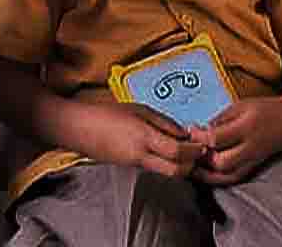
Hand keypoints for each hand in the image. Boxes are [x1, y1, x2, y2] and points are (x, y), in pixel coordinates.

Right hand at [78, 103, 204, 177]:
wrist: (79, 129)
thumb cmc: (106, 113)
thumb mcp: (138, 109)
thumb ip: (163, 122)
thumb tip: (184, 133)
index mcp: (143, 137)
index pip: (177, 152)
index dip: (194, 150)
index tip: (202, 142)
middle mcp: (141, 155)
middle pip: (176, 171)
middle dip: (192, 164)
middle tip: (199, 150)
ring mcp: (135, 164)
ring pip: (167, 172)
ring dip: (181, 165)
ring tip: (186, 148)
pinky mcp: (131, 167)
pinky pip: (156, 168)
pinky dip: (168, 163)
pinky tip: (168, 149)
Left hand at [189, 96, 281, 183]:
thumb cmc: (264, 109)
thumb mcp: (241, 106)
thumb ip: (221, 119)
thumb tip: (200, 132)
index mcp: (246, 127)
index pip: (217, 138)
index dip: (199, 136)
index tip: (190, 130)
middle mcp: (250, 148)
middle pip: (221, 163)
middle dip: (202, 157)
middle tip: (192, 148)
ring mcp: (253, 161)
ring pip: (226, 176)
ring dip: (206, 172)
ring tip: (194, 162)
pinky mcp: (253, 168)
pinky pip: (232, 179)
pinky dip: (217, 178)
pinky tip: (206, 171)